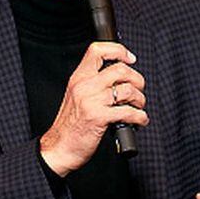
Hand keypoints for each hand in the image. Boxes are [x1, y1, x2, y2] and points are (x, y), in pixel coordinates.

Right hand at [39, 42, 147, 176]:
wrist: (59, 148)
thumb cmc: (69, 125)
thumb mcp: (76, 96)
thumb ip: (93, 83)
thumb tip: (119, 77)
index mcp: (78, 78)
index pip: (97, 50)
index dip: (118, 50)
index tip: (130, 58)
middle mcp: (84, 86)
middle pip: (120, 69)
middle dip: (137, 79)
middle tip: (139, 88)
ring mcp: (92, 101)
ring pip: (127, 90)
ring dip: (140, 99)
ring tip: (138, 106)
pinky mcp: (99, 118)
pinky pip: (128, 112)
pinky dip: (140, 116)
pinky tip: (140, 120)